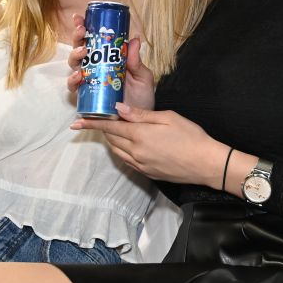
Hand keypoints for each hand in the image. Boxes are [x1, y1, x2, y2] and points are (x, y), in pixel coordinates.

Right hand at [66, 15, 154, 110]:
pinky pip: (74, 87)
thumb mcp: (143, 77)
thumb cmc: (141, 99)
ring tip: (83, 52)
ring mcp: (89, 82)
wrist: (138, 123)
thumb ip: (136, 61)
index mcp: (108, 59)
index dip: (84, 27)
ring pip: (74, 65)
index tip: (80, 18)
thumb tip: (134, 38)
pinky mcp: (85, 97)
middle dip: (77, 37)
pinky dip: (73, 80)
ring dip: (75, 55)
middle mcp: (95, 68)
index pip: (94, 40)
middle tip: (82, 31)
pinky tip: (79, 76)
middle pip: (80, 48)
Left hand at [72, 103, 217, 184]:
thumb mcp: (167, 118)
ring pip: (118, 152)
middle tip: (98, 120)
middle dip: (103, 130)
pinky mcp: (147, 173)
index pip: (109, 127)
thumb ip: (140, 115)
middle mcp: (136, 152)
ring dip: (112, 141)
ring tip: (113, 131)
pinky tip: (128, 145)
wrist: (206, 163)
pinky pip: (127, 161)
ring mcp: (141, 164)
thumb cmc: (190, 136)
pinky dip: (122, 152)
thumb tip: (118, 109)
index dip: (92, 123)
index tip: (76, 122)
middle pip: (111, 140)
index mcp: (140, 135)